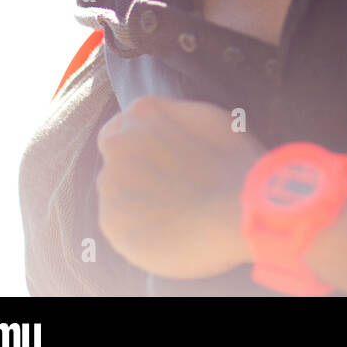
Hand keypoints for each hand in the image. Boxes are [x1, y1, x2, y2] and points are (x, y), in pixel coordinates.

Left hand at [96, 96, 265, 278]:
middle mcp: (118, 144)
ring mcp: (110, 184)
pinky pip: (122, 227)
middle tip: (174, 192)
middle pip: (118, 162)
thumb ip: (174, 118)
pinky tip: (170, 233)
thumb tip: (161, 127)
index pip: (121, 127)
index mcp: (143, 113)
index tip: (158, 164)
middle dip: (139, 175)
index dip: (140, 147)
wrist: (235, 216)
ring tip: (177, 216)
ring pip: (119, 196)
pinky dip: (140, 231)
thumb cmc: (234, 165)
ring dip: (139, 203)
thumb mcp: (211, 120)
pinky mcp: (110, 222)